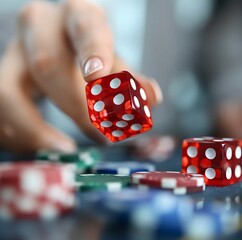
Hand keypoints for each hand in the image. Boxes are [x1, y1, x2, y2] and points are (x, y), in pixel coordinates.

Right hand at [0, 0, 161, 152]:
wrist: (58, 47)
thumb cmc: (92, 56)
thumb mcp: (115, 63)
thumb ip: (132, 81)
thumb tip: (153, 97)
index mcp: (78, 15)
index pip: (86, 26)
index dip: (92, 51)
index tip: (98, 78)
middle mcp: (41, 25)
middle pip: (48, 63)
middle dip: (75, 105)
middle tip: (100, 133)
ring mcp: (15, 49)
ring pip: (10, 88)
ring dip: (37, 128)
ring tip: (67, 149)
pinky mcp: (1, 74)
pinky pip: (1, 108)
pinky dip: (23, 134)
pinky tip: (48, 146)